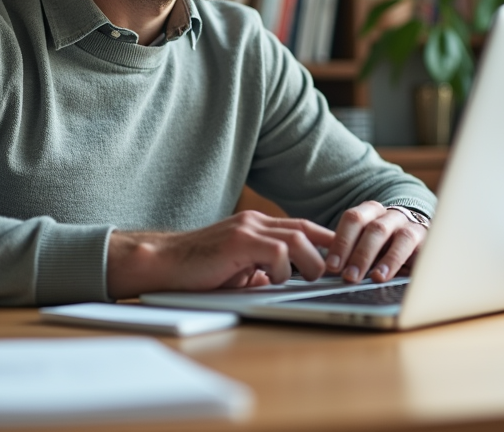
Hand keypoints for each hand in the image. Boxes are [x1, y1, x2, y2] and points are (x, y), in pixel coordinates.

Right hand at [107, 211, 334, 298]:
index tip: (340, 262)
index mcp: (258, 226)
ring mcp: (247, 228)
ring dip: (308, 263)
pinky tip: (269, 279)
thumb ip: (260, 271)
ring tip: (303, 279)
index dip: (325, 243)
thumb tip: (280, 282)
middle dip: (327, 252)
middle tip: (333, 274)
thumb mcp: (237, 271)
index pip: (303, 228)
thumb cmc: (197, 271)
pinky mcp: (239, 240)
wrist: (163, 263)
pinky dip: (282, 268)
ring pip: (298, 239)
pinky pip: (277, 250)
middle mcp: (256, 221)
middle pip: (307, 229)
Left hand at [324, 201, 427, 283]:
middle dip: (358, 253)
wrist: (418, 236)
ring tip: (374, 278)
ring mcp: (408, 225)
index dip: (341, 242)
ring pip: (396, 236)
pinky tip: (390, 276)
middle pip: (372, 228)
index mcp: (369, 211)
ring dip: (383, 258)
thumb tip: (327, 271)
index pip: (352, 219)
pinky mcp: (425, 239)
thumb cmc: (384, 244)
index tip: (332, 266)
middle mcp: (388, 215)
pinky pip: (414, 248)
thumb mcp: (365, 243)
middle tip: (348, 276)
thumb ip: (349, 252)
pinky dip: (400, 263)